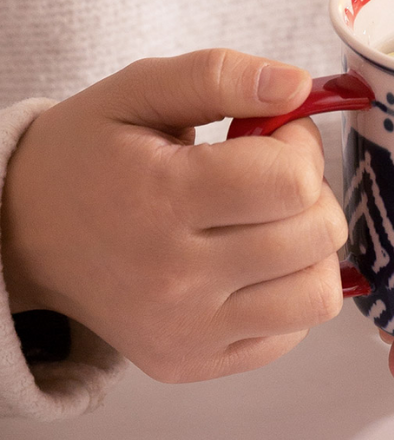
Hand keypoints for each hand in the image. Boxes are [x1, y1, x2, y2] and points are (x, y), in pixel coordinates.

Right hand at [0, 49, 348, 381]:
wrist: (21, 235)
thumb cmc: (89, 154)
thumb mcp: (140, 90)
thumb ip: (221, 76)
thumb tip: (297, 85)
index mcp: (161, 200)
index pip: (292, 182)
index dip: (300, 145)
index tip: (273, 134)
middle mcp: (174, 280)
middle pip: (316, 234)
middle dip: (311, 191)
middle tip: (268, 176)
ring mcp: (184, 332)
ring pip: (318, 293)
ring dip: (311, 247)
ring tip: (268, 221)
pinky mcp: (192, 363)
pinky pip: (292, 333)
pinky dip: (289, 293)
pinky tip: (252, 263)